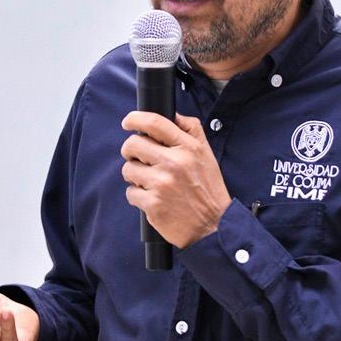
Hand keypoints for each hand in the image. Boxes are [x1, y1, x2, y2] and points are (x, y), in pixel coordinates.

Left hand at [120, 111, 231, 248]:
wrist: (213, 226)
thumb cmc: (208, 189)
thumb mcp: (207, 154)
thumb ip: (191, 130)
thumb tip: (172, 114)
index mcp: (188, 148)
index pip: (155, 123)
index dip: (135, 119)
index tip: (128, 122)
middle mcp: (175, 163)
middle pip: (133, 144)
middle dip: (131, 151)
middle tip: (139, 159)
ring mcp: (162, 184)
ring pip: (128, 169)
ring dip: (135, 176)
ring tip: (151, 182)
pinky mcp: (153, 204)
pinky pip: (131, 192)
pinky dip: (138, 196)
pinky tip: (153, 199)